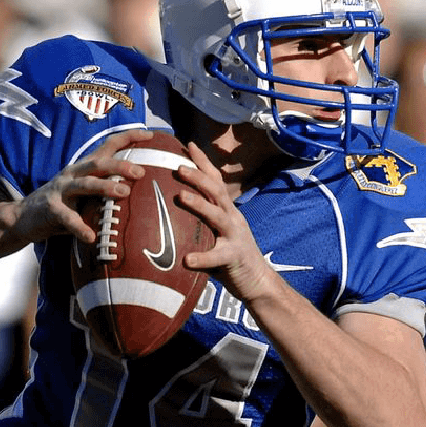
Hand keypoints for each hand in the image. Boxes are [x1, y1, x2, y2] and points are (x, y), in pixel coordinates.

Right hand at [8, 129, 152, 245]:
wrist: (22, 217)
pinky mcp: (50, 209)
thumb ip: (106, 189)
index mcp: (84, 168)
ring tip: (124, 193)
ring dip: (105, 187)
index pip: (108, 146)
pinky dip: (80, 227)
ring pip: (84, 184)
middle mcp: (73, 174)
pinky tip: (91, 236)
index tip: (150, 134)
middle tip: (141, 172)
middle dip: (120, 166)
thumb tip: (142, 193)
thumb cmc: (63, 205)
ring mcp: (60, 190)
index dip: (128, 137)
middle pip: (98, 163)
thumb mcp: (85, 193)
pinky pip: (67, 218)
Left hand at [174, 142, 277, 302]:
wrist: (258, 282)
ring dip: (199, 204)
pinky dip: (202, 257)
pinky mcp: (235, 257)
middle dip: (198, 176)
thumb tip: (168, 212)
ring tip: (181, 197)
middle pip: (216, 191)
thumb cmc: (230, 258)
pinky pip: (218, 256)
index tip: (188, 145)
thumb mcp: (216, 233)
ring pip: (218, 216)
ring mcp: (235, 236)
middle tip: (178, 166)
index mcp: (227, 211)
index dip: (203, 162)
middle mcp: (232, 218)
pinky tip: (187, 259)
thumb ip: (199, 222)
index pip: (215, 181)